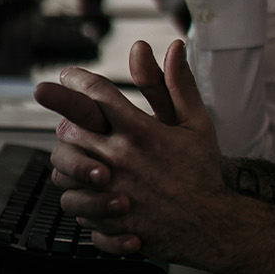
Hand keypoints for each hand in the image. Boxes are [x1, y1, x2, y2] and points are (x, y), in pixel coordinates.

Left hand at [34, 40, 230, 261]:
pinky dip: (76, 196)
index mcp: (140, 131)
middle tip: (73, 118)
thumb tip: (174, 47)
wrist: (211, 225)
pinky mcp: (106, 220)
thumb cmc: (203, 172)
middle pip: (69, 128)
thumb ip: (178, 84)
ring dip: (67, 161)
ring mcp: (110, 191)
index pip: (95, 94)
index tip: (66, 76)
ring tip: (81, 156)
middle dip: (66, 119)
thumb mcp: (196, 122)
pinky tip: (91, 191)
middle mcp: (121, 159)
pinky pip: (72, 204)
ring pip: (62, 170)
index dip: (75, 79)